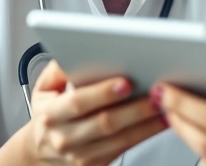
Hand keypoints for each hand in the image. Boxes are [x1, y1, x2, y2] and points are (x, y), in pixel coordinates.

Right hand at [10, 60, 166, 164]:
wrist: (40, 153)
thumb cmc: (49, 114)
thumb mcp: (44, 89)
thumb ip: (57, 69)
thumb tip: (74, 51)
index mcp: (51, 114)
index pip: (78, 103)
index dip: (102, 93)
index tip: (125, 82)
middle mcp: (65, 138)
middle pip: (105, 123)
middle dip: (134, 108)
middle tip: (155, 93)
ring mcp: (82, 155)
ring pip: (120, 139)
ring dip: (146, 122)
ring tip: (164, 105)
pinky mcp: (97, 165)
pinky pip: (126, 148)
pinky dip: (146, 133)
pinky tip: (161, 120)